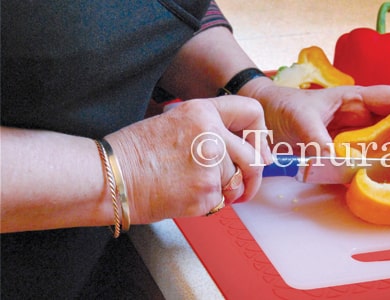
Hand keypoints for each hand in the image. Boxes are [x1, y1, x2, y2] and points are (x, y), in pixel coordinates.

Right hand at [104, 96, 270, 223]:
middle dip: (252, 176)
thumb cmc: (135, 152)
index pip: (252, 111)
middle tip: (243, 186)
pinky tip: (186, 196)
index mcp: (203, 111)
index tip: (259, 150)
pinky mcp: (205, 192)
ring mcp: (209, 165)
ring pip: (237, 182)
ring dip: (225, 191)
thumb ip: (211, 129)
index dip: (260, 134)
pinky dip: (209, 204)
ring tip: (196, 187)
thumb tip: (242, 150)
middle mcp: (211, 134)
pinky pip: (222, 201)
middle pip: (253, 158)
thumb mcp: (175, 122)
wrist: (109, 177)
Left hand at [248, 81, 389, 154]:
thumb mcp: (299, 118)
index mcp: (354, 98)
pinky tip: (366, 179)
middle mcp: (358, 115)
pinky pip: (363, 158)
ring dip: (388, 158)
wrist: (262, 116)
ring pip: (381, 144)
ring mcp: (350, 133)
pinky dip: (368, 168)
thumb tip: (332, 158)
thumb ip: (316, 137)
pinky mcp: (340, 150)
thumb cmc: (281, 106)